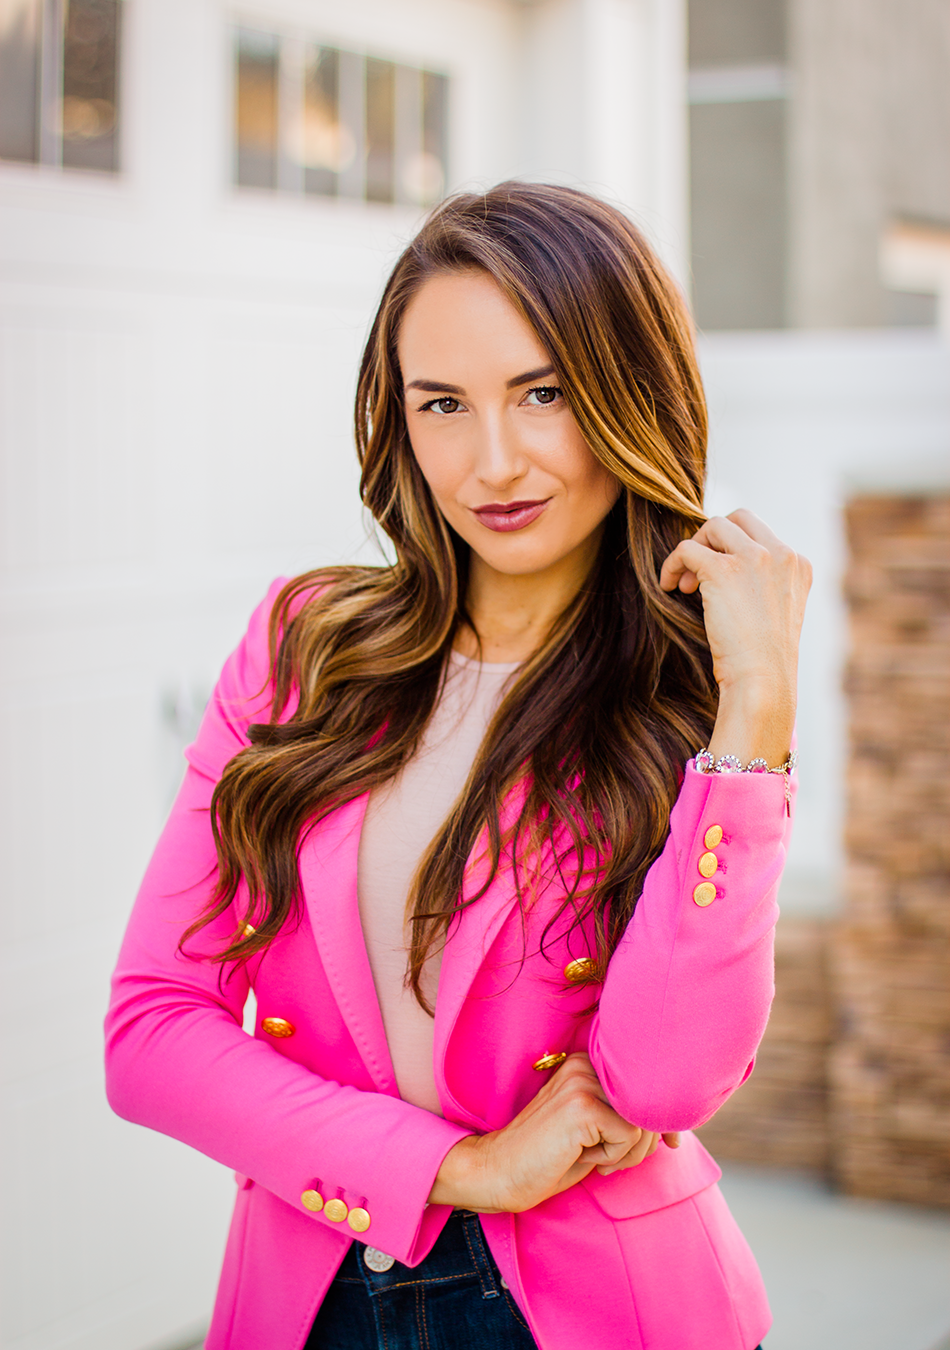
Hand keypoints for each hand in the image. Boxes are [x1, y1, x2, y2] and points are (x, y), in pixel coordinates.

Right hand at [428, 1052, 679, 1212]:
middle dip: (645, 1141)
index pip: (645, 1083)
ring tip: (598, 1160)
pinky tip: (587, 1159)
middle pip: (649, 1101)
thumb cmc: (546, 1158)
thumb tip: (674, 1128)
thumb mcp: (592, 1131)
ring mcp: (581, 1082)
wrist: (497, 1172)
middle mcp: (584, 1063)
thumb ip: (624, 1117)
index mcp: (585, 1062)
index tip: (673, 1144)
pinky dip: (617, 1157)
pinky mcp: (582, 1107)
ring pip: (643, 1120)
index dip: (663, 1117)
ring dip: (630, 1152)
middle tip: (612, 1161)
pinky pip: (630, 1136)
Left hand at [659, 510, 811, 765]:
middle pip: (739, 518)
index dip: (734, 549)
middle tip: (698, 575)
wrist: (763, 682)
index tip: (719, 579)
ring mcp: (754, 558)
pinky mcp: (722, 569)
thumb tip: (728, 578)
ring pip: (713, 525)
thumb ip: (763, 588)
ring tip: (684, 585)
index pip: (761, 535)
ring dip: (694, 548)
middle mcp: (781, 555)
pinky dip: (673, 563)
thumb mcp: (776, 616)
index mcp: (798, 565)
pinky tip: (668, 586)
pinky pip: (687, 547)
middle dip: (714, 540)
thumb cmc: (765, 663)